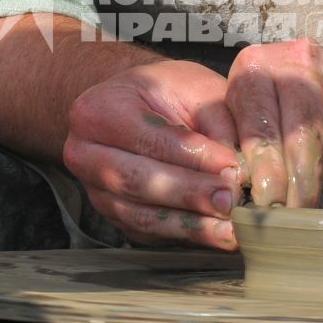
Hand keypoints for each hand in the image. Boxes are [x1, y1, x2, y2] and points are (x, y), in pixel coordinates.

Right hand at [62, 57, 246, 248]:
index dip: (195, 158)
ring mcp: (95, 189)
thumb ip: (217, 121)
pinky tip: (216, 234)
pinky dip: (184, 235)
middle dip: (190, 194)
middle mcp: (85, 154)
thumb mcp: (194, 87)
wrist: (133, 105)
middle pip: (139, 182)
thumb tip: (238, 166)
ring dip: (190, 226)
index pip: (151, 141)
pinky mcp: (112, 214)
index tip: (233, 167)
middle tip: (231, 200)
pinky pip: (147, 232)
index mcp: (98, 110)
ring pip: (141, 215)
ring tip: (230, 228)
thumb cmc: (165, 92)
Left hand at [223, 38, 322, 208]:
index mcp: (257, 65)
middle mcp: (299, 62)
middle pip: (296, 137)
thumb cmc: (290, 110)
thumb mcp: (256, 113)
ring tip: (308, 225)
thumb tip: (231, 192)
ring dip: (318, 196)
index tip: (261, 208)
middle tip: (286, 222)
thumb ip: (240, 142)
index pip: (258, 124)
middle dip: (291, 187)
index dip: (262, 171)